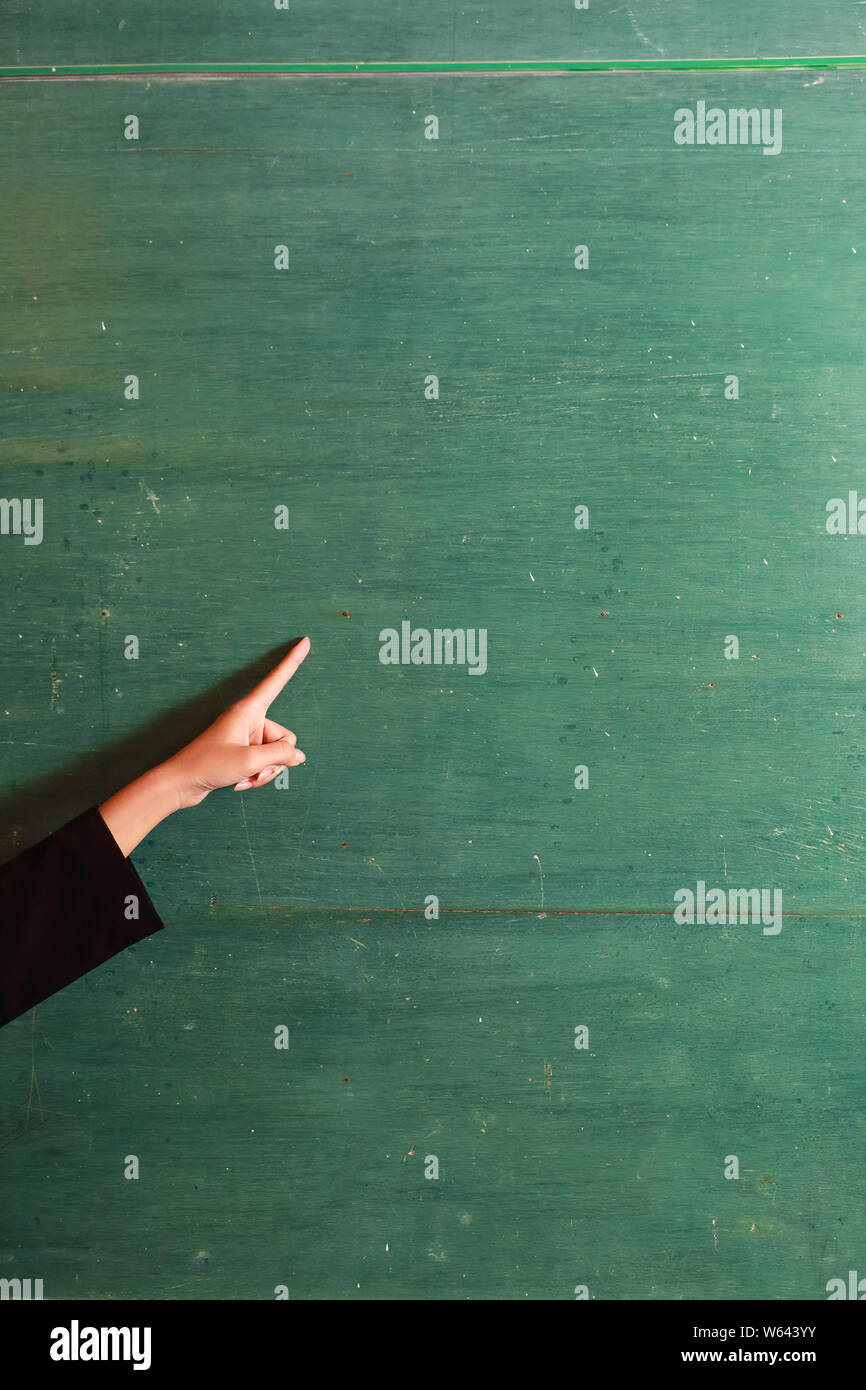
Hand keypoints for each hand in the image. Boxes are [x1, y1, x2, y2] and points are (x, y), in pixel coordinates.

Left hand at [167, 637, 309, 807]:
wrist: (182, 783)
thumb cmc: (208, 765)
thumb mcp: (250, 761)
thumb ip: (280, 755)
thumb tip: (298, 756)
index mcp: (248, 710)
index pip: (276, 680)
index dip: (292, 662)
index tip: (305, 641)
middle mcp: (249, 720)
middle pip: (284, 737)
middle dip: (276, 759)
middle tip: (255, 768)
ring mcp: (246, 737)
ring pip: (276, 755)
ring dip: (265, 771)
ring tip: (244, 777)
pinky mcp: (243, 752)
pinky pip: (264, 763)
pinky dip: (257, 775)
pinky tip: (240, 782)